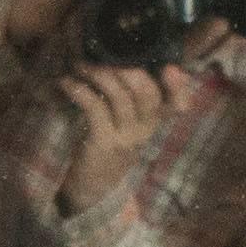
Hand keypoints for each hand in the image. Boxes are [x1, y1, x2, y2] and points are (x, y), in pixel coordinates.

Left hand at [45, 57, 183, 210]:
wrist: (94, 190)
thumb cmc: (109, 147)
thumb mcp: (126, 124)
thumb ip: (129, 98)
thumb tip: (116, 60)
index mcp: (153, 123)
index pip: (176, 104)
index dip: (178, 87)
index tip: (171, 68)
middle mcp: (144, 130)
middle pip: (148, 95)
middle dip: (129, 70)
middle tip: (105, 55)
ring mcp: (124, 138)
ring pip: (120, 98)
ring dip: (99, 75)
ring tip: (81, 65)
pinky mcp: (103, 144)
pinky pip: (95, 109)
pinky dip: (80, 91)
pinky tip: (67, 83)